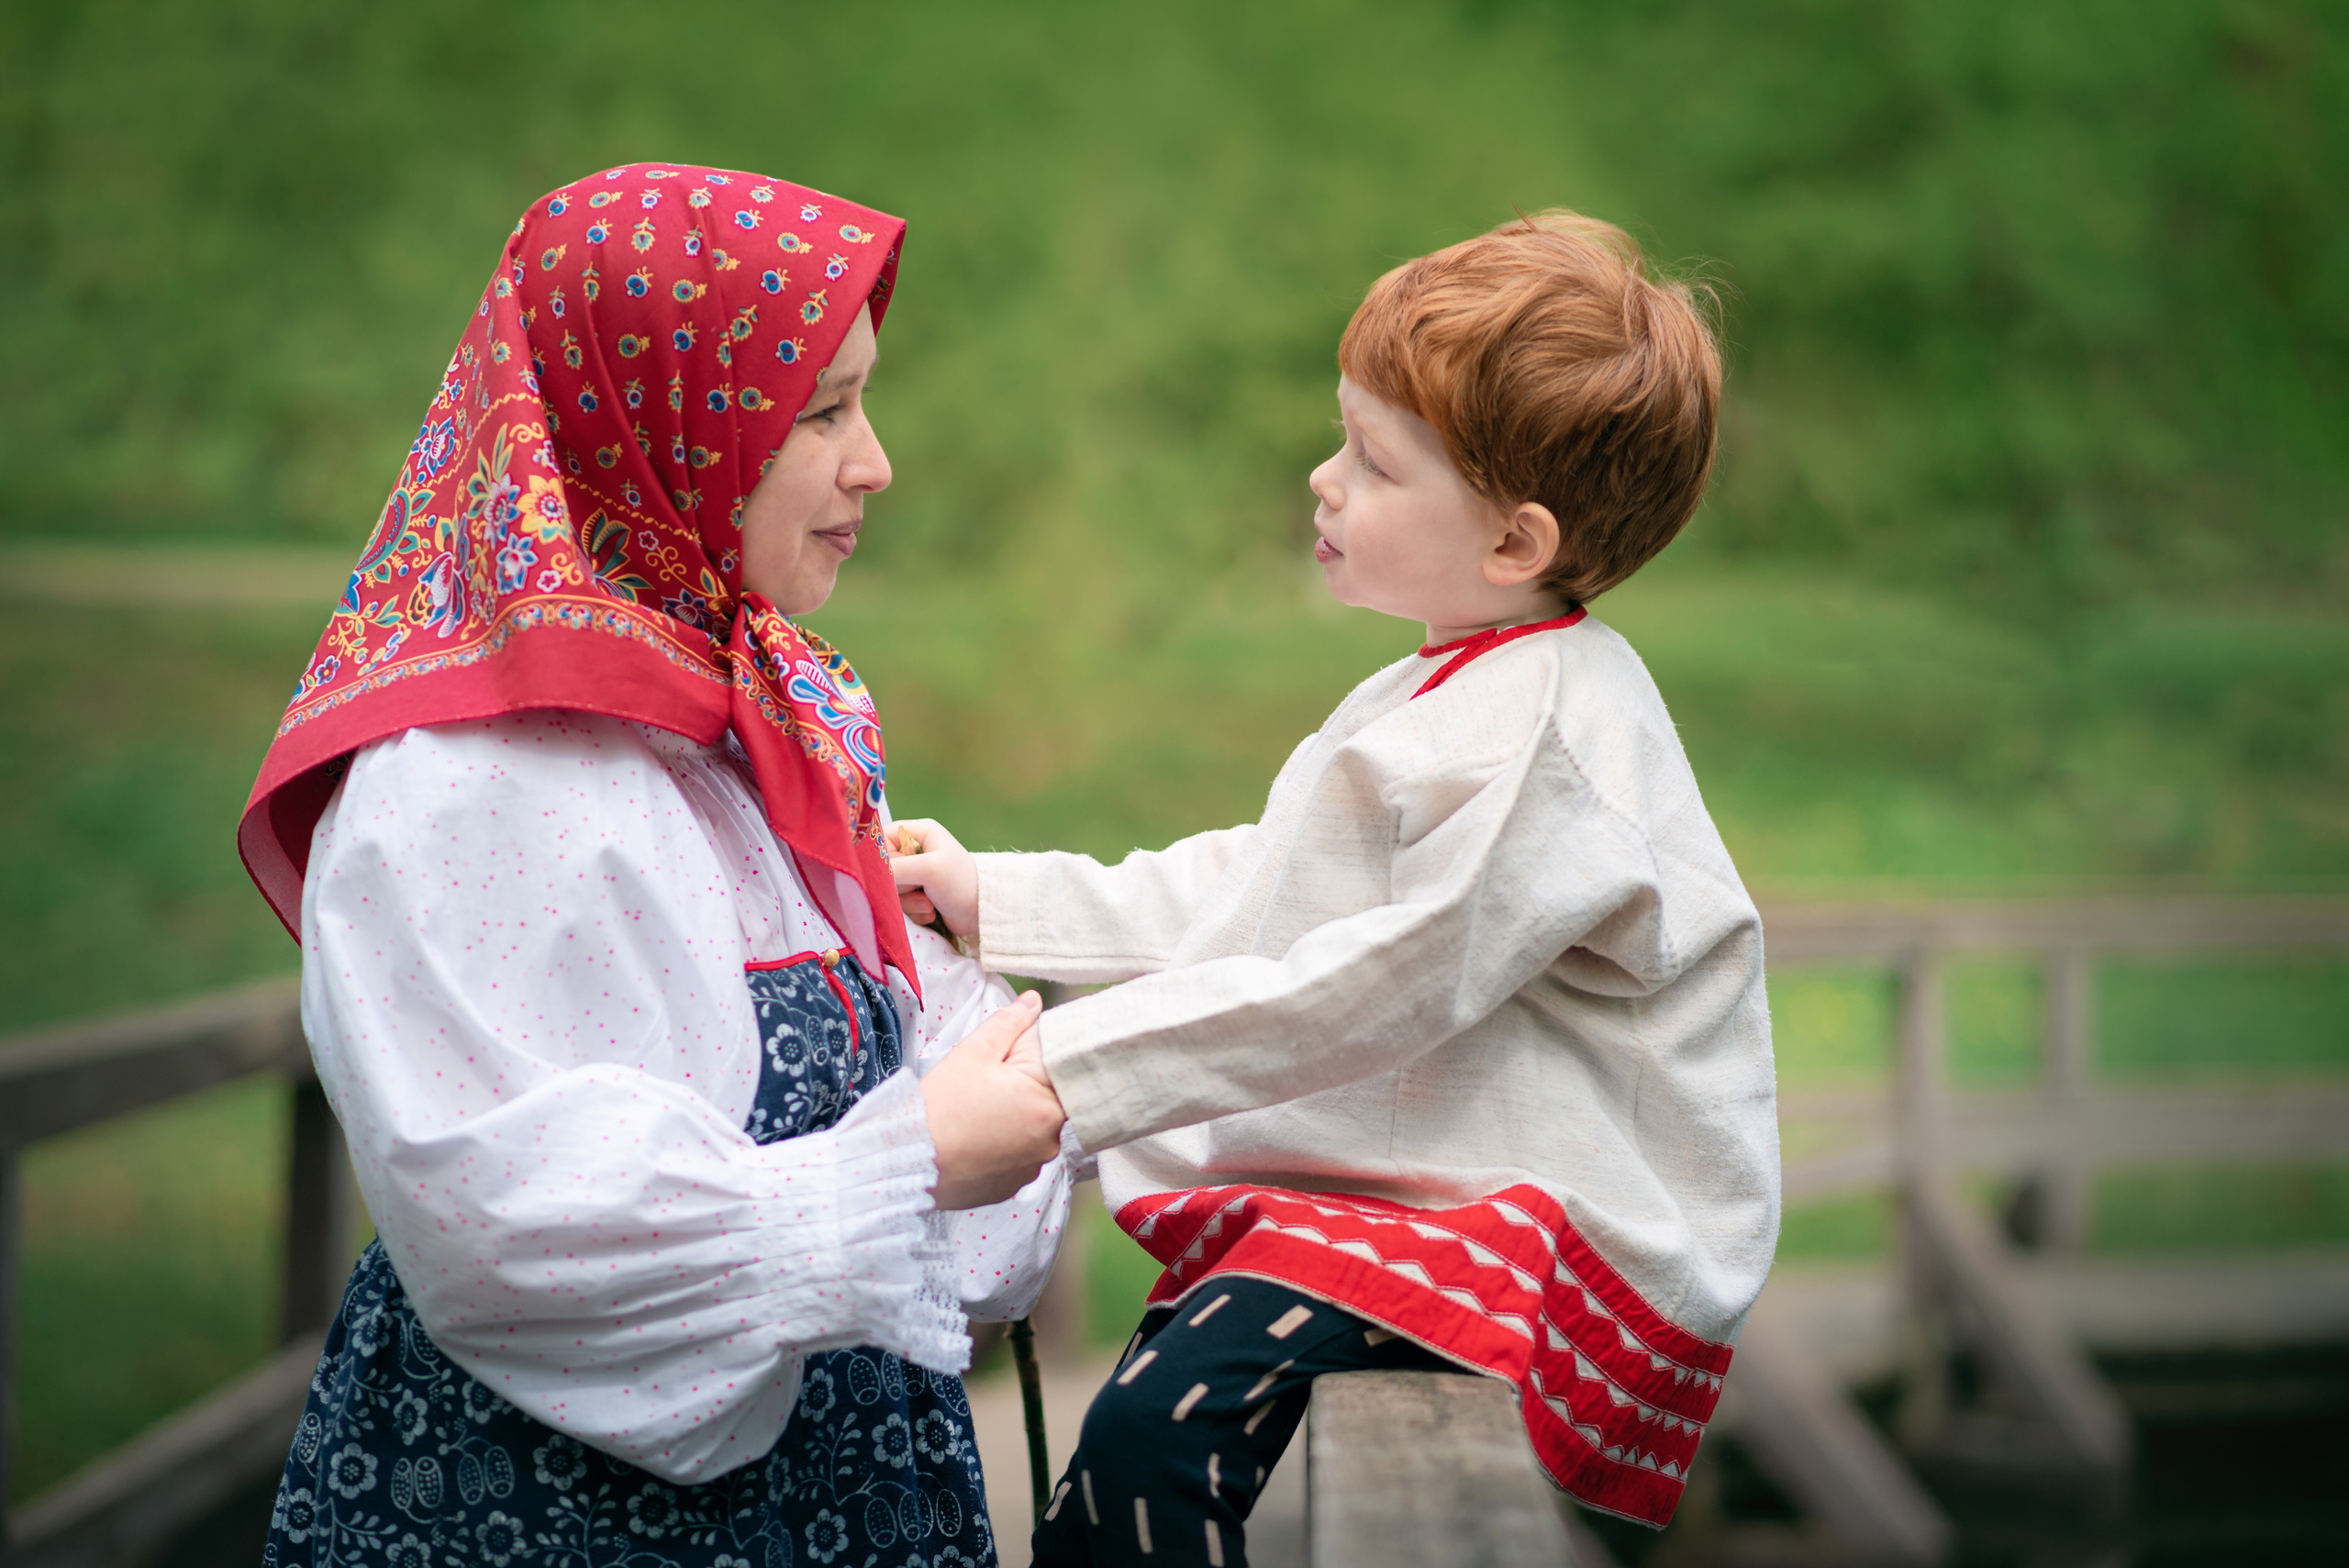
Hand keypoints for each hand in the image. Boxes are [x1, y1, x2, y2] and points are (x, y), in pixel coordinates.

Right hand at [890, 818, 979, 937]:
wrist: (984, 913)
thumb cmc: (961, 883)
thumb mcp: (930, 869)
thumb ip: (898, 867)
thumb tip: (871, 874)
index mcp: (920, 833)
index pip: (882, 838)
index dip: (880, 858)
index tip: (888, 873)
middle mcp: (916, 850)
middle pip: (885, 868)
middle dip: (900, 885)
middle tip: (919, 889)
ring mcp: (916, 874)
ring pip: (892, 889)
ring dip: (909, 902)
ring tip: (929, 903)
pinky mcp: (918, 895)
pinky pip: (901, 903)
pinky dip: (915, 911)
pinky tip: (932, 912)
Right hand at [919, 990, 1064, 1208]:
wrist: (907, 1161)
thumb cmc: (940, 1106)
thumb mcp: (974, 1053)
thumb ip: (1009, 1023)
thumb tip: (1033, 1002)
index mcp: (1048, 1104)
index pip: (1051, 1064)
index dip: (1023, 1056)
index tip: (999, 1062)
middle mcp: (1050, 1140)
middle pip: (1042, 1097)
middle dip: (1018, 1086)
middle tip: (980, 1088)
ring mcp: (1033, 1166)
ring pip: (1030, 1126)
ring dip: (1011, 1116)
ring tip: (973, 1114)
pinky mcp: (1014, 1184)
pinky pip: (1016, 1154)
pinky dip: (1000, 1145)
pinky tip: (973, 1139)